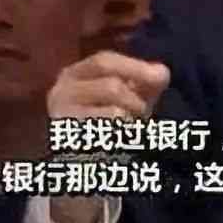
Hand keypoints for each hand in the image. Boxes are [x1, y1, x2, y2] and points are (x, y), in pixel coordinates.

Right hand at [45, 51, 169, 222]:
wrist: (83, 162)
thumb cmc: (108, 121)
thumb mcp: (129, 95)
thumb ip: (146, 82)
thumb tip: (162, 72)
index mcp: (75, 74)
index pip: (104, 61)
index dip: (134, 67)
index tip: (161, 77)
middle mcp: (61, 91)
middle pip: (110, 86)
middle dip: (136, 99)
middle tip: (144, 112)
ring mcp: (62, 118)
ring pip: (114, 113)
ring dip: (132, 121)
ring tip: (131, 128)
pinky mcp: (70, 144)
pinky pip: (110, 137)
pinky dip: (124, 137)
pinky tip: (123, 141)